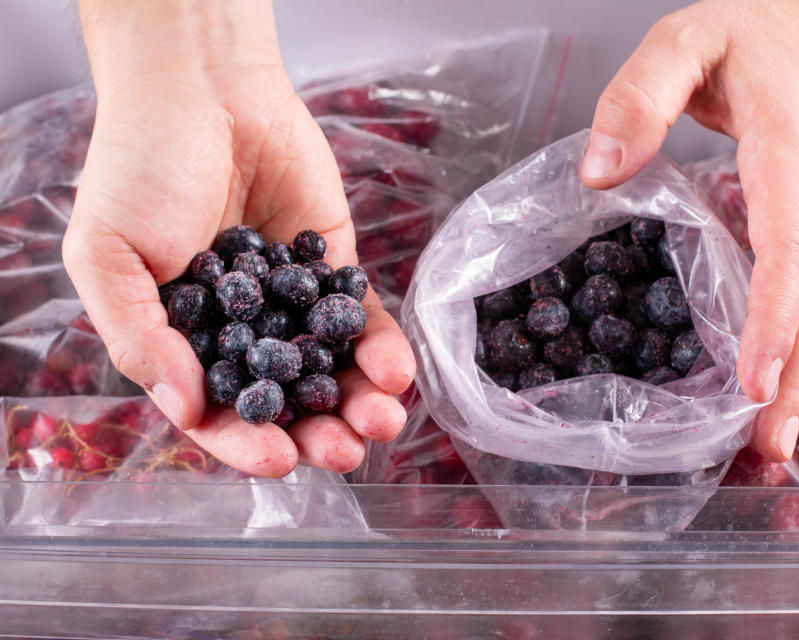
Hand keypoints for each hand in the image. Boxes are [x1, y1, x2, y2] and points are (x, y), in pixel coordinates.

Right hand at [63, 0, 414, 476]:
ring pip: (329, 371)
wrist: (204, 89)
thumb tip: (188, 408)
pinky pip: (360, 321)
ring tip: (383, 422)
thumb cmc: (140, 169)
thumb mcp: (108, 256)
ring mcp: (291, 306)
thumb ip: (141, 337)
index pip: (216, 412)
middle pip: (284, 403)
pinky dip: (380, 349)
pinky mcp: (333, 272)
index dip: (245, 442)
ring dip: (358, 403)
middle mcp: (240, 334)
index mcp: (181, 342)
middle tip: (347, 452)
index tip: (278, 460)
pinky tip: (397, 373)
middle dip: (316, 434)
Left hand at [580, 0, 798, 460]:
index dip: (771, 319)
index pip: (789, 248)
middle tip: (760, 447)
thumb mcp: (687, 37)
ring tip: (768, 440)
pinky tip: (775, 383)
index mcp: (792, 151)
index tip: (751, 382)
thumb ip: (638, 96)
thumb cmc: (758, 25)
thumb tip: (599, 174)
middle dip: (793, 376)